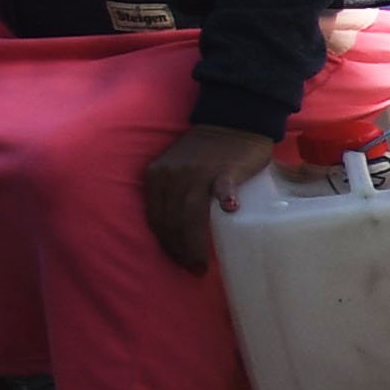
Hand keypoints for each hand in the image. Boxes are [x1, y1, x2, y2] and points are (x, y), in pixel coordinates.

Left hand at [139, 122, 271, 271]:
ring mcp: (199, 172)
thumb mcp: (176, 168)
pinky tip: (230, 210)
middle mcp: (172, 176)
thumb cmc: (206, 150)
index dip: (165, 244)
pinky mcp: (225, 169)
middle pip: (172, 221)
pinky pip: (222, 186)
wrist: (232, 119)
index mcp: (157, 176)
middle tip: (192, 270)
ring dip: (194, 243)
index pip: (156, 218)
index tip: (178, 261)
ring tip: (200, 265)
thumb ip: (174, 192)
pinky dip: (225, 197)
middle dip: (179, 250)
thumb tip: (180, 231)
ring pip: (191, 214)